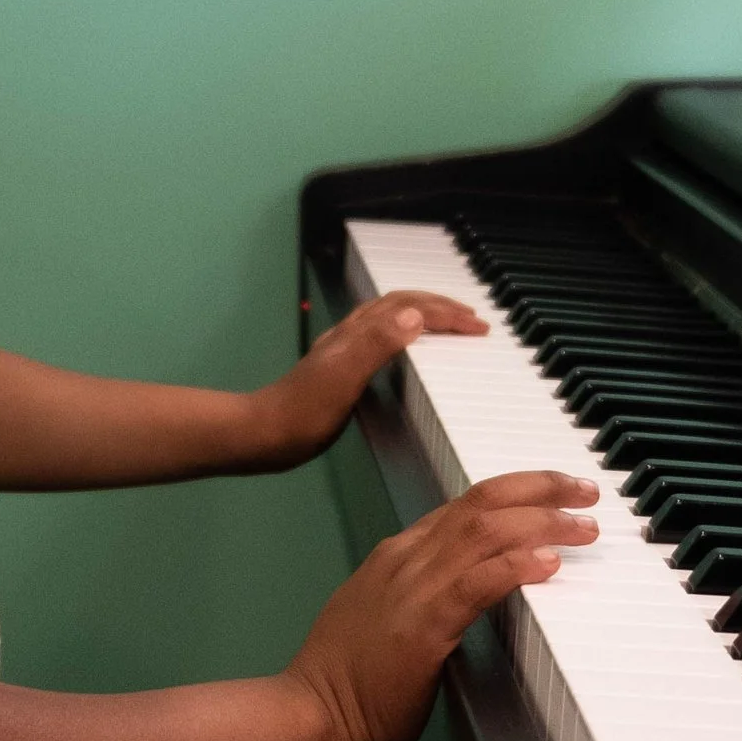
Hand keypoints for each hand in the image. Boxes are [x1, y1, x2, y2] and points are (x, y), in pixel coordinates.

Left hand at [233, 291, 490, 473]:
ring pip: (389, 319)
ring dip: (422, 315)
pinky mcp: (340, 371)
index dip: (446, 313)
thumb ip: (377, 344)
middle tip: (472, 318)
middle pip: (400, 305)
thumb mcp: (344, 376)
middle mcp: (351, 335)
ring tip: (448, 326)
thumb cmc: (304, 411)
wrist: (262, 434)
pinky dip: (404, 336)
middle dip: (439, 306)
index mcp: (357, 332)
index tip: (479, 325)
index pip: (410, 309)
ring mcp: (344, 351)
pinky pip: (381, 340)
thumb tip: (415, 316)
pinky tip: (406, 354)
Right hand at [287, 469, 599, 740]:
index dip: (517, 492)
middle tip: (586, 492)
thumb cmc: (342, 686)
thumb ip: (419, 601)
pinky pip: (480, 581)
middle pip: (483, 500)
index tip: (555, 494)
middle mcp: (405, 559)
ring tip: (584, 527)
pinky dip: (518, 565)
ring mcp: (412, 588)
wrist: (307, 720)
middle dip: (542, 488)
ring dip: (544, 522)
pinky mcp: (423, 626)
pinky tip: (550, 565)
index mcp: (396, 556)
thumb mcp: (379, 620)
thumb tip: (461, 601)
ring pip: (488, 529)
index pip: (465, 504)